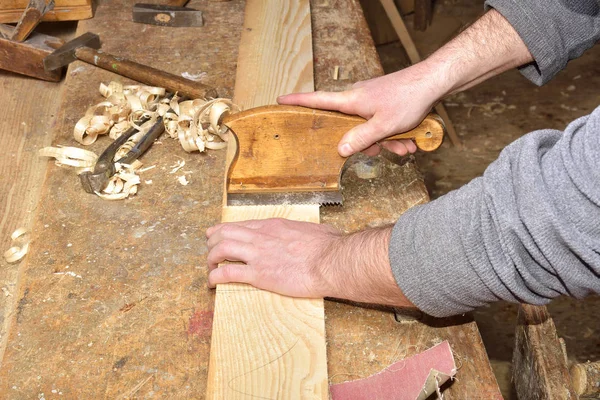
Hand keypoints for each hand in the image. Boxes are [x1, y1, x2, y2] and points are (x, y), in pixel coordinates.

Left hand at [206, 218, 414, 306]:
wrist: (331, 261)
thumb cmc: (329, 247)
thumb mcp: (317, 231)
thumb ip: (310, 233)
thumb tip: (322, 234)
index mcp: (274, 226)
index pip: (242, 224)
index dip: (225, 229)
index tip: (217, 234)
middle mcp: (261, 236)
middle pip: (225, 233)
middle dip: (213, 241)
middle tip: (209, 251)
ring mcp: (258, 254)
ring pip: (221, 249)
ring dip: (210, 258)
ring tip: (209, 267)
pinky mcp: (259, 274)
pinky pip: (228, 273)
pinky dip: (215, 277)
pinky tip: (211, 282)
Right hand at [277, 62, 445, 156]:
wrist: (433, 82)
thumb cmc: (408, 99)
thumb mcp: (383, 126)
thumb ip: (361, 139)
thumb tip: (340, 149)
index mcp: (351, 101)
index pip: (318, 100)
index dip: (298, 101)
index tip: (280, 100)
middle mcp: (358, 98)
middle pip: (349, 126)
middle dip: (367, 143)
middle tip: (383, 150)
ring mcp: (372, 100)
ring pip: (370, 128)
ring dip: (387, 141)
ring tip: (405, 146)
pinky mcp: (385, 102)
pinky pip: (382, 123)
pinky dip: (395, 134)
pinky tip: (410, 140)